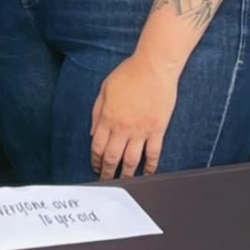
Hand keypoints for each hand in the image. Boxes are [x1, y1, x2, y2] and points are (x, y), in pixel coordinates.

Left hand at [90, 53, 179, 179]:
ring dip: (126, 175)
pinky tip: (147, 174)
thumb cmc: (129, 73)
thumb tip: (92, 132)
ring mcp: (141, 131)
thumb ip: (97, 111)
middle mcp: (123, 128)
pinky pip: (153, 154)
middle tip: (105, 181)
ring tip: (123, 182)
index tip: (95, 166)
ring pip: (131, 161)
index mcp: (108, 117)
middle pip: (112, 157)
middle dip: (107, 172)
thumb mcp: (105, 88)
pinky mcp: (157, 130)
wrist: (154, 67)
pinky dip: (150, 167)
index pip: (97, 146)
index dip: (95, 160)